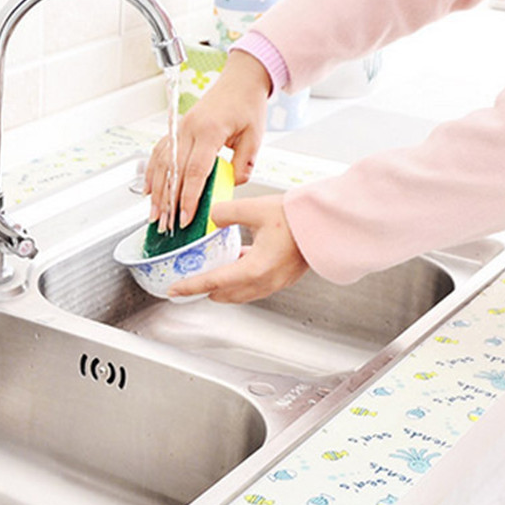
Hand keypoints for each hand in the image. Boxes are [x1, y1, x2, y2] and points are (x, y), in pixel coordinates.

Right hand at [144, 50, 269, 232]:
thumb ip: (243, 165)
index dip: (188, 198)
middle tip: (165, 224)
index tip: (185, 217)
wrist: (240, 80)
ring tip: (154, 214)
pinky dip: (151, 173)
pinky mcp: (176, 130)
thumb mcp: (255, 137)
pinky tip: (148, 191)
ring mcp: (180, 129)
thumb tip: (230, 186)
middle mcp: (189, 129)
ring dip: (156, 192)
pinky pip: (159, 154)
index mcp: (209, 131)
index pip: (195, 171)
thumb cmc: (247, 104)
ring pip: (161, 164)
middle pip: (173, 172)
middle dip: (168, 201)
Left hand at [166, 195, 308, 303]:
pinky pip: (254, 286)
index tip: (174, 290)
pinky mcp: (283, 279)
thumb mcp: (256, 209)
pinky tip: (238, 263)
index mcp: (254, 269)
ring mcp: (275, 283)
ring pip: (239, 294)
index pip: (212, 282)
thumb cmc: (300, 218)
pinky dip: (240, 280)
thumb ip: (227, 213)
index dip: (190, 286)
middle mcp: (263, 282)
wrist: (330, 223)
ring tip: (212, 273)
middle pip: (224, 294)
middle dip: (205, 290)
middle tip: (190, 281)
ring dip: (223, 287)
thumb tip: (212, 216)